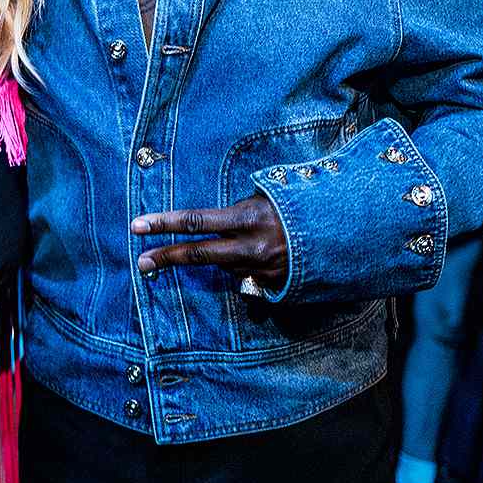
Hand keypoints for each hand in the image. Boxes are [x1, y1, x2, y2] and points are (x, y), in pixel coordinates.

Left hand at [130, 194, 288, 293]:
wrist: (345, 233)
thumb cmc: (301, 205)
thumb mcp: (268, 196)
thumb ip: (238, 212)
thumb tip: (214, 224)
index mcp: (247, 219)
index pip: (195, 222)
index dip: (163, 223)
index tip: (137, 225)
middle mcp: (250, 247)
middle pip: (197, 254)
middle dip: (165, 256)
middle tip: (141, 261)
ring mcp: (260, 269)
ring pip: (222, 266)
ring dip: (215, 257)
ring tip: (218, 247)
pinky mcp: (272, 285)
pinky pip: (246, 275)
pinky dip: (244, 265)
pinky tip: (260, 256)